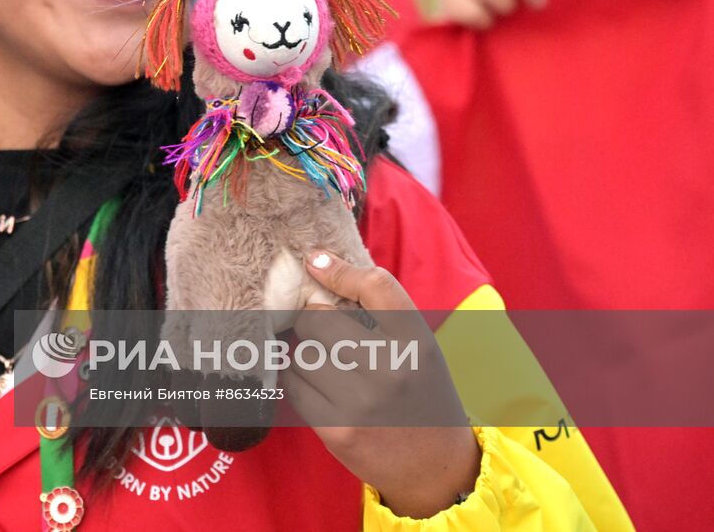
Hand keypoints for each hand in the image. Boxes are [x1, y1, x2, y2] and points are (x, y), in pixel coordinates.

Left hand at [282, 251, 479, 519]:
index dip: (337, 269)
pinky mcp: (337, 430)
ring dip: (305, 353)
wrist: (436, 468)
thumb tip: (318, 266)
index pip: (375, 285)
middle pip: (318, 318)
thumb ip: (380, 312)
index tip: (314, 261)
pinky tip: (320, 388)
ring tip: (330, 367)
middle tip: (325, 332)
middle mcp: (391, 368)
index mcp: (417, 341)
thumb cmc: (420, 395)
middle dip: (313, 320)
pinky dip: (299, 381)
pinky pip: (293, 385)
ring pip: (301, 352)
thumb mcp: (419, 348)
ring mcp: (362, 402)